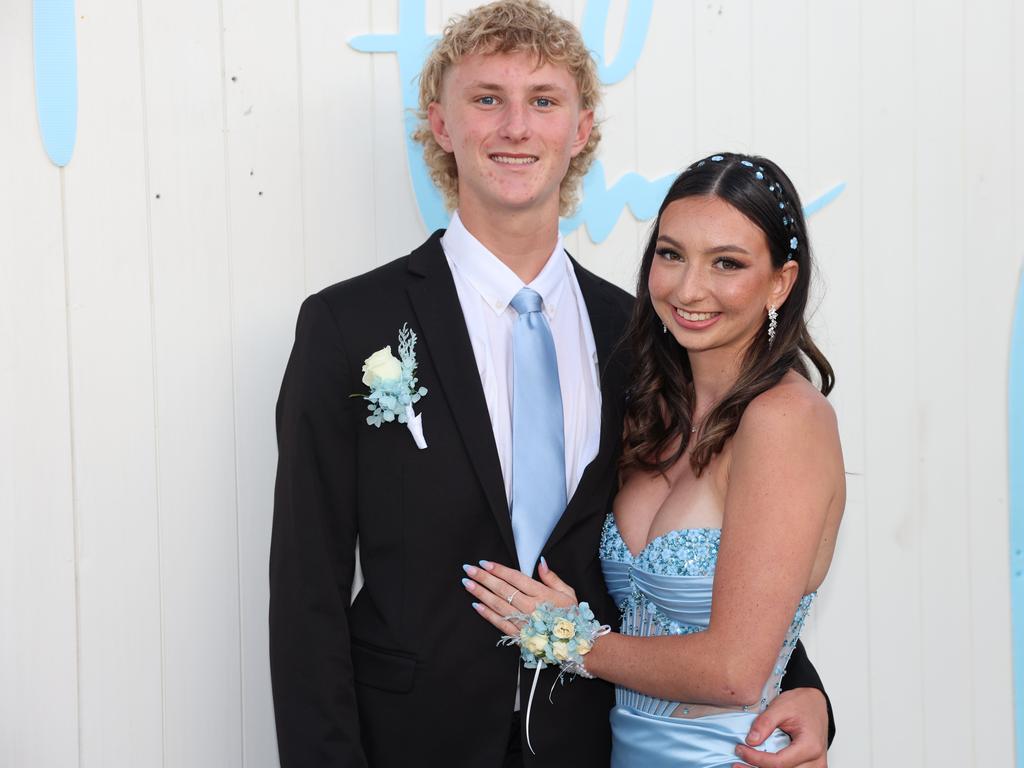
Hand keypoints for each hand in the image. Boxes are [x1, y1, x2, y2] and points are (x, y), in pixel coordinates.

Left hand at [463, 558, 577, 635]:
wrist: (575, 646)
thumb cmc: (572, 618)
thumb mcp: (568, 593)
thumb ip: (552, 577)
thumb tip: (540, 562)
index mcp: (542, 594)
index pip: (516, 578)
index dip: (499, 569)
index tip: (485, 563)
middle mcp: (530, 607)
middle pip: (502, 589)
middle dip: (484, 578)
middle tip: (469, 569)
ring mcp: (523, 622)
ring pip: (498, 605)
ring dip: (481, 594)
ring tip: (468, 584)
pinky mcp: (519, 636)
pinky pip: (500, 623)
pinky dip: (487, 614)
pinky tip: (477, 605)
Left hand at [733, 689, 827, 767]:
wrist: (815, 704)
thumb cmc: (801, 703)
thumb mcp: (781, 706)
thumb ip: (765, 723)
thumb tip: (750, 741)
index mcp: (810, 746)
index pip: (779, 763)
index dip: (756, 759)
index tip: (740, 749)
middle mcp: (816, 762)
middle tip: (736, 764)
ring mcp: (815, 767)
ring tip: (744, 766)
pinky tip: (758, 765)